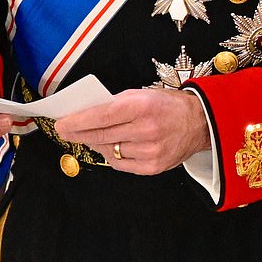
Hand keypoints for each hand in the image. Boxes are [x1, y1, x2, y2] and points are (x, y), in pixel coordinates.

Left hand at [54, 87, 210, 172]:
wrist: (199, 123)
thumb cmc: (168, 106)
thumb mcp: (142, 94)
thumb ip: (116, 104)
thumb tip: (86, 115)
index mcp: (142, 106)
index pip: (101, 116)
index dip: (78, 121)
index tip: (61, 123)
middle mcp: (146, 129)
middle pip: (101, 135)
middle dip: (79, 134)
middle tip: (65, 132)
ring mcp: (150, 151)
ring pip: (109, 150)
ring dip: (98, 144)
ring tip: (95, 136)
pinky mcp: (152, 167)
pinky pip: (121, 164)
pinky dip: (113, 156)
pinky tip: (112, 147)